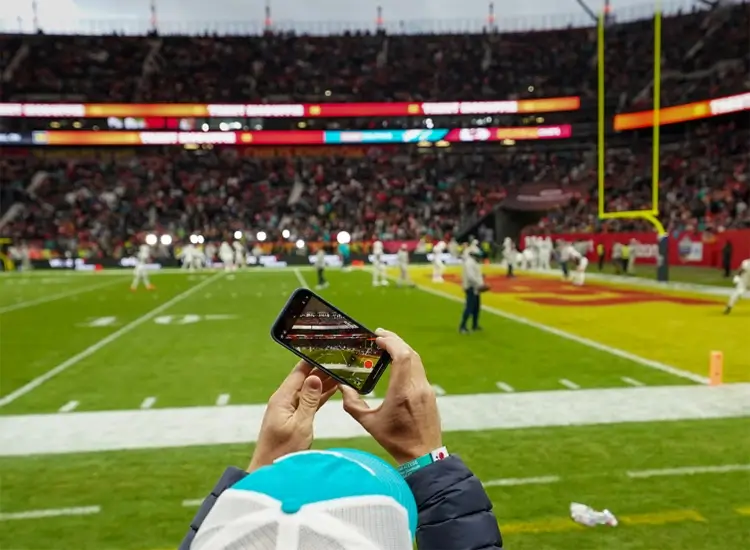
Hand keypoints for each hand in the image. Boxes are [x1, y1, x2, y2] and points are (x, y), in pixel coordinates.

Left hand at [248, 360, 337, 471]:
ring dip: (323, 381)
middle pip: (304, 379)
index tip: (328, 350)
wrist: (270, 471)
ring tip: (341, 371)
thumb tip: (314, 378)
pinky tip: (333, 389)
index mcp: (282, 398)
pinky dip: (320, 395)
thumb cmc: (283, 452)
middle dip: (322, 369)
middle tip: (340, 359)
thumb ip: (308, 401)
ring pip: (308, 389)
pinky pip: (309, 401)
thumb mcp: (300, 425)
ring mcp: (288, 409)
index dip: (313, 360)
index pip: (299, 372)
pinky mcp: (293, 418)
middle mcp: (284, 400)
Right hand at [340, 329, 441, 463]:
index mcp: (402, 392)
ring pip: (416, 361)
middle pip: (410, 353)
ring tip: (387, 346)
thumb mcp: (369, 423)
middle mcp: (417, 387)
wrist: (423, 455)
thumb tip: (342, 388)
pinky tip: (397, 363)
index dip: (391, 342)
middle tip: (380, 335)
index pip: (402, 356)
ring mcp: (426, 390)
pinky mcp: (429, 394)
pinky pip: (419, 370)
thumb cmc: (395, 440)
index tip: (377, 337)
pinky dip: (408, 361)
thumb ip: (353, 404)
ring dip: (402, 350)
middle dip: (396, 341)